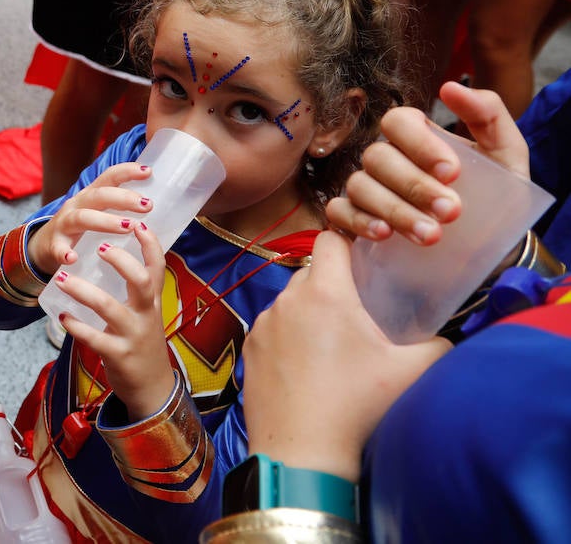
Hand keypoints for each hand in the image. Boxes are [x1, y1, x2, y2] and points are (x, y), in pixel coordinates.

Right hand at [27, 163, 152, 275]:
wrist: (43, 247)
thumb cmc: (79, 229)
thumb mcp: (96, 211)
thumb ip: (117, 206)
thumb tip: (153, 203)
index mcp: (90, 196)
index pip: (108, 177)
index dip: (127, 171)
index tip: (148, 171)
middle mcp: (76, 205)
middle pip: (98, 195)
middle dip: (124, 198)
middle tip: (148, 205)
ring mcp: (63, 224)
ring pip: (82, 218)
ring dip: (105, 221)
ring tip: (128, 227)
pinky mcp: (53, 245)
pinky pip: (58, 248)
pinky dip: (64, 252)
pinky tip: (72, 258)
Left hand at [53, 222, 174, 419]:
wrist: (152, 389)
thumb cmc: (142, 342)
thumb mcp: (146, 314)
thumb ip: (137, 289)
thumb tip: (116, 253)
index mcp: (152, 302)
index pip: (158, 267)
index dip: (151, 245)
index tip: (139, 223)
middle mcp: (146, 315)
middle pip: (142, 282)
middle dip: (121, 262)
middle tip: (99, 247)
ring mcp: (133, 336)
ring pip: (110, 308)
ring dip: (84, 291)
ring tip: (61, 278)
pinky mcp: (118, 355)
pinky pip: (94, 338)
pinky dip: (76, 326)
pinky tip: (61, 315)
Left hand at [243, 230, 448, 481]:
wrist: (304, 455)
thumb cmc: (358, 409)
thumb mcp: (412, 373)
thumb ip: (438, 344)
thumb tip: (445, 337)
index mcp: (325, 294)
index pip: (331, 240)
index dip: (349, 242)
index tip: (365, 258)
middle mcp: (287, 301)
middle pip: (311, 272)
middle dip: (333, 285)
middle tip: (358, 310)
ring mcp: (262, 326)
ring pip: (289, 303)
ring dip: (309, 313)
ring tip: (333, 345)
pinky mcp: (249, 351)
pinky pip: (271, 330)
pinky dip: (288, 339)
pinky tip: (307, 367)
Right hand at [326, 82, 527, 243]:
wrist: (494, 249)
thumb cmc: (497, 198)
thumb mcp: (506, 155)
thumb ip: (488, 114)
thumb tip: (450, 88)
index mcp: (418, 137)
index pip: (398, 121)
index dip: (420, 144)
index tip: (453, 172)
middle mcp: (386, 159)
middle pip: (378, 157)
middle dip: (415, 186)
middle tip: (452, 212)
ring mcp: (367, 189)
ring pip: (360, 186)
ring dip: (395, 210)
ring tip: (432, 235)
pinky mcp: (354, 221)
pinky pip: (338, 213)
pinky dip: (358, 221)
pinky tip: (385, 235)